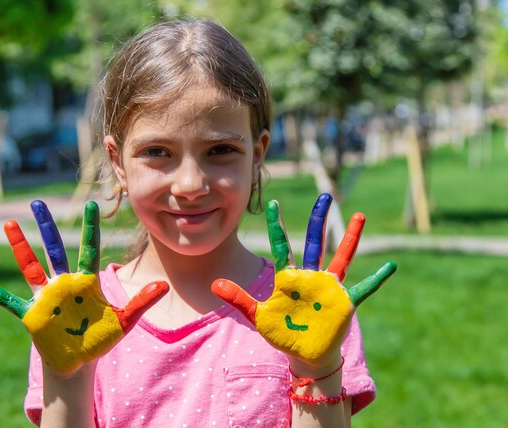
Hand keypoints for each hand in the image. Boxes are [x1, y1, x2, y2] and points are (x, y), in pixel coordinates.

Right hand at [0, 200, 168, 373]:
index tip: (92, 205)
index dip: (90, 228)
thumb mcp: (124, 320)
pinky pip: (10, 302)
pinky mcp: (32, 315)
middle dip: (46, 226)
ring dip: (20, 246)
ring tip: (10, 224)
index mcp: (86, 282)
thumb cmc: (100, 339)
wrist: (79, 361)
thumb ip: (141, 302)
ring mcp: (46, 297)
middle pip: (54, 249)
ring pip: (31, 266)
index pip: (89, 248)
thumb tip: (166, 286)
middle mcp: (64, 283)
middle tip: (37, 202)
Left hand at [211, 194, 395, 367]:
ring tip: (359, 214)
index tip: (274, 203)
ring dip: (350, 237)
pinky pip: (363, 288)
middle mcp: (310, 276)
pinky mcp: (344, 303)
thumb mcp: (258, 316)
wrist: (303, 354)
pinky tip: (391, 266)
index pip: (281, 246)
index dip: (277, 226)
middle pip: (314, 242)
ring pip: (341, 256)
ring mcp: (328, 288)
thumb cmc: (282, 332)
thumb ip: (239, 299)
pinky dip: (376, 278)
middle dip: (318, 220)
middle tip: (324, 196)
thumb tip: (214, 285)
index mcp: (288, 277)